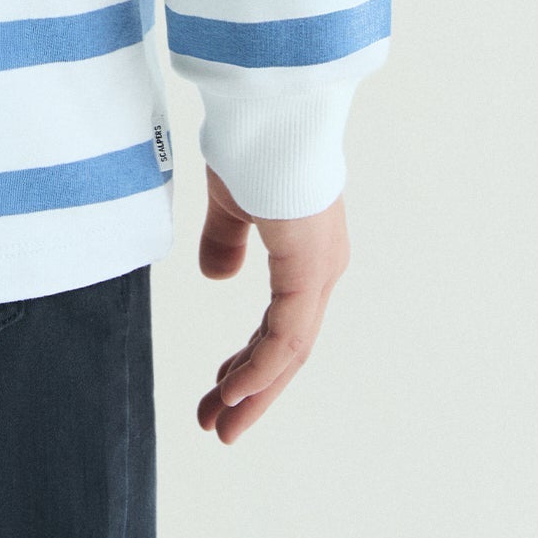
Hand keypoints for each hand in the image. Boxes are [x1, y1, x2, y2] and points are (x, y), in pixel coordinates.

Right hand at [195, 165, 347, 443]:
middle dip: (251, 390)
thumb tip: (217, 278)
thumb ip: (225, 241)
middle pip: (287, 348)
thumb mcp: (229, 202)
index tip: (221, 388)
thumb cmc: (250, 141)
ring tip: (222, 427)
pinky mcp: (310, 270)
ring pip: (290, 350)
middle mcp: (321, 268)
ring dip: (255, 392)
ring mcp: (319, 271)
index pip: (280, 324)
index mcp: (305, 252)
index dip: (250, 361)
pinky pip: (288, 335)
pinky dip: (261, 369)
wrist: (267, 110)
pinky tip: (236, 393)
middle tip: (218, 424)